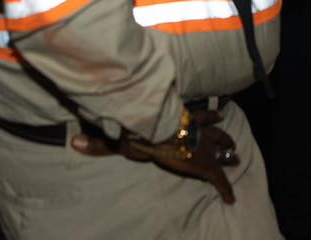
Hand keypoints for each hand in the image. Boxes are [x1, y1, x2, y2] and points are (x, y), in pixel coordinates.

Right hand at [71, 110, 238, 202]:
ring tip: (236, 155)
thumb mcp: (123, 138)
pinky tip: (231, 198)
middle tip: (231, 135)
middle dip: (222, 133)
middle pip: (214, 129)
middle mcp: (197, 131)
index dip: (208, 115)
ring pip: (222, 147)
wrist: (165, 138)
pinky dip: (226, 189)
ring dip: (228, 151)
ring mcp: (204, 148)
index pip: (197, 116)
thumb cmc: (146, 135)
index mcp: (182, 122)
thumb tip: (73, 141)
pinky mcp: (208, 167)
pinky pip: (220, 180)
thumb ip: (99, 142)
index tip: (220, 112)